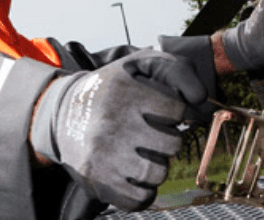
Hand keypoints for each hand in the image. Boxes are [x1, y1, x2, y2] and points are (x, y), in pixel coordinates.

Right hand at [30, 49, 206, 210]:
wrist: (62, 113)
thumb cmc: (113, 88)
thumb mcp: (142, 64)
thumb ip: (178, 70)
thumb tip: (201, 98)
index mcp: (124, 91)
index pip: (176, 109)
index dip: (174, 111)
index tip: (160, 110)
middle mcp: (111, 123)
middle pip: (172, 144)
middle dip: (168, 139)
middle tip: (153, 133)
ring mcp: (103, 155)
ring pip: (158, 173)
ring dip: (158, 165)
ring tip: (144, 153)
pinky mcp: (96, 180)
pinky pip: (140, 198)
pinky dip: (144, 190)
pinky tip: (135, 173)